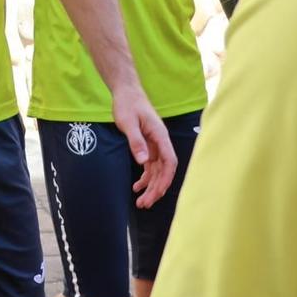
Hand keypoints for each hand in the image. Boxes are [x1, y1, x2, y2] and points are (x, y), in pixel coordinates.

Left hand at [111, 85, 176, 207]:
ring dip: (151, 187)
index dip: (166, 179)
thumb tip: (143, 162)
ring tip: (140, 202)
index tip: (157, 193)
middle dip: (156, 189)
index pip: (169, 162)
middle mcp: (160, 142)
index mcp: (160, 136)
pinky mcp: (148, 146)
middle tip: (144, 204)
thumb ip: (136, 141)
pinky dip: (145, 178)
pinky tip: (136, 187)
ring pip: (157, 171)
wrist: (126, 92)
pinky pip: (150, 166)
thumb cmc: (127, 104)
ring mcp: (155, 145)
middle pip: (164, 171)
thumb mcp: (128, 122)